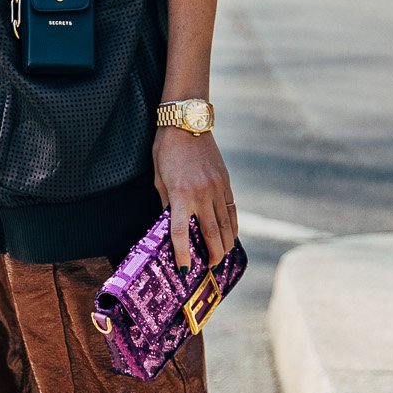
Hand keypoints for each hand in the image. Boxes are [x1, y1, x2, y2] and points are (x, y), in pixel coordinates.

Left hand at [153, 125, 238, 269]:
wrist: (187, 123)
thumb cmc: (166, 150)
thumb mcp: (159, 178)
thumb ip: (167, 203)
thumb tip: (171, 225)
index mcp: (180, 194)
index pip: (181, 232)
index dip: (183, 254)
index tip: (185, 269)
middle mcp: (202, 194)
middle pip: (210, 234)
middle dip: (212, 255)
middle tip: (210, 269)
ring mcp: (217, 188)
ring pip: (225, 224)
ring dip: (224, 244)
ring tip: (221, 258)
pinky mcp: (226, 182)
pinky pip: (232, 210)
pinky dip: (232, 226)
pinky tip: (231, 236)